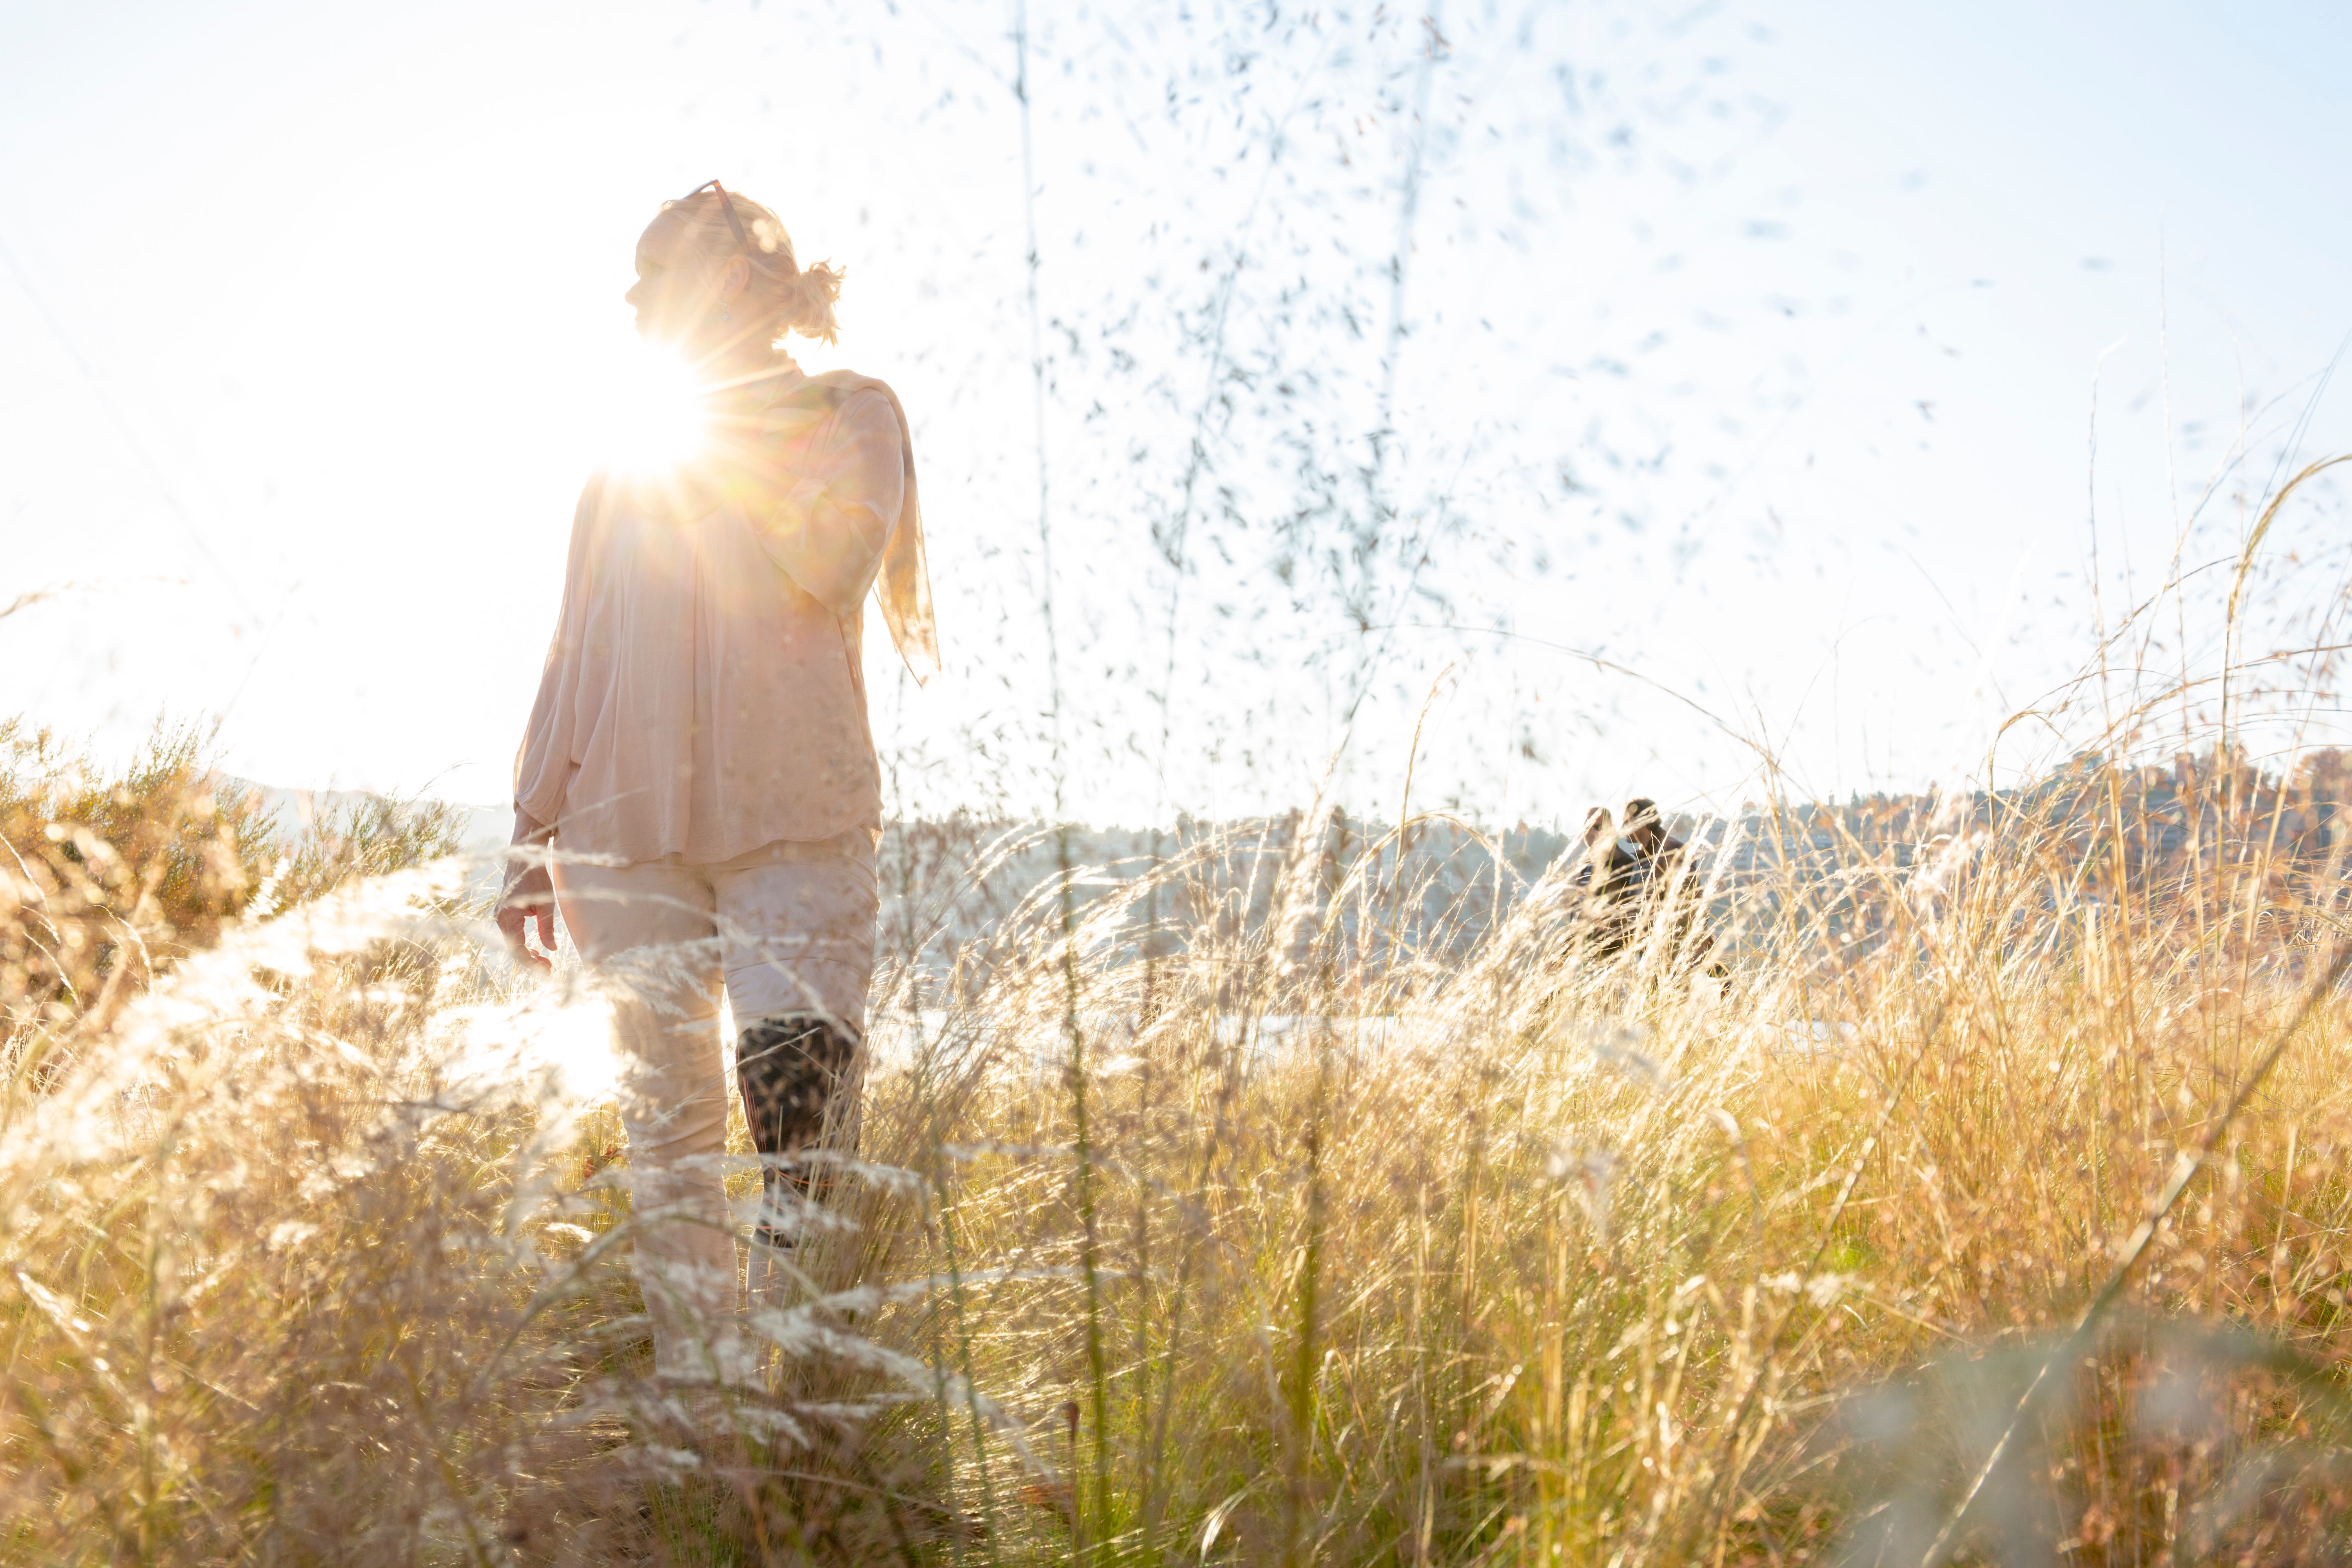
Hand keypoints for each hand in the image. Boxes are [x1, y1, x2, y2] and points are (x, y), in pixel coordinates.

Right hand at [499, 813, 557, 970]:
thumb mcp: (546, 904)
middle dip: (530, 962)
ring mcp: (500, 916)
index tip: (546, 971)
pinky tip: (537, 951)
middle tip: (550, 969)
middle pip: (513, 949)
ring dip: (527, 955)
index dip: (531, 963)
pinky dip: (524, 944)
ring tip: (546, 962)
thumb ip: (547, 928)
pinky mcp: (504, 913)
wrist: (524, 856)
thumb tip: (552, 949)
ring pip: (512, 943)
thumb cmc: (536, 877)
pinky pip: (512, 935)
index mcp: (508, 917)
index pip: (517, 949)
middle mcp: (500, 918)